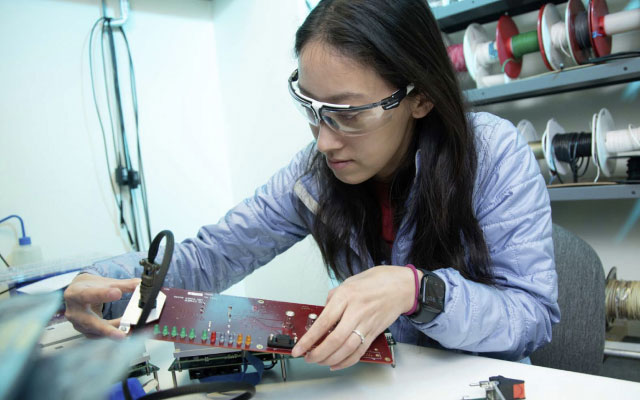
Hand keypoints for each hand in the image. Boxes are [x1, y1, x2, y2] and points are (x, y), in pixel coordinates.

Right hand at [64, 273, 139, 338]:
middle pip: (89, 321)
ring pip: (95, 332)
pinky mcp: (85, 332)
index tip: (117, 293)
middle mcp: (74, 311)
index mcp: (75, 294)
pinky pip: (99, 336)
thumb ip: (122, 285)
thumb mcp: (104, 282)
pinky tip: (124, 333)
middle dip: (106, 328)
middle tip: (121, 333)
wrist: (77, 294)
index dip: (102, 294)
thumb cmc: (90, 287)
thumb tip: (139, 284)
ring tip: (129, 332)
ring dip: (113, 333)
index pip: (88, 294)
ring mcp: (78, 324)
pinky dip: (112, 335)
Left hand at [291, 265, 419, 369]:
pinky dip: (346, 361)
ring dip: (330, 359)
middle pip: (334, 340)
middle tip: (307, 357)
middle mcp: (356, 311)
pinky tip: (336, 363)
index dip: (309, 339)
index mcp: (346, 296)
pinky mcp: (375, 332)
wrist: (402, 286)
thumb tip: (322, 314)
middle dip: (317, 353)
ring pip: (346, 349)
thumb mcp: (349, 282)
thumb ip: (334, 298)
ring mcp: (367, 323)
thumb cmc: (377, 280)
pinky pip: (360, 351)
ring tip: (318, 361)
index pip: (323, 322)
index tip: (298, 348)